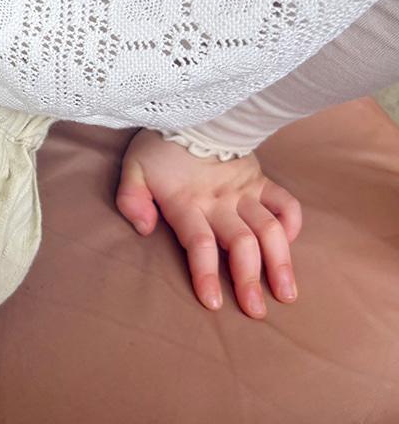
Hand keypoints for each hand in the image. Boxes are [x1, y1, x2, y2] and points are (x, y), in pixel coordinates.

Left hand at [116, 129, 301, 318]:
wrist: (192, 110)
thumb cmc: (158, 146)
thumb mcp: (133, 169)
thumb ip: (131, 199)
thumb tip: (145, 230)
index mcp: (187, 202)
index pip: (200, 244)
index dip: (206, 274)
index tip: (214, 303)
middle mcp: (220, 201)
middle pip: (241, 244)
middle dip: (249, 280)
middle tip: (256, 312)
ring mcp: (245, 190)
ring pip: (270, 230)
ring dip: (280, 263)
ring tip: (286, 294)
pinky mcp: (261, 180)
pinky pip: (286, 203)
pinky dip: (292, 224)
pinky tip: (289, 245)